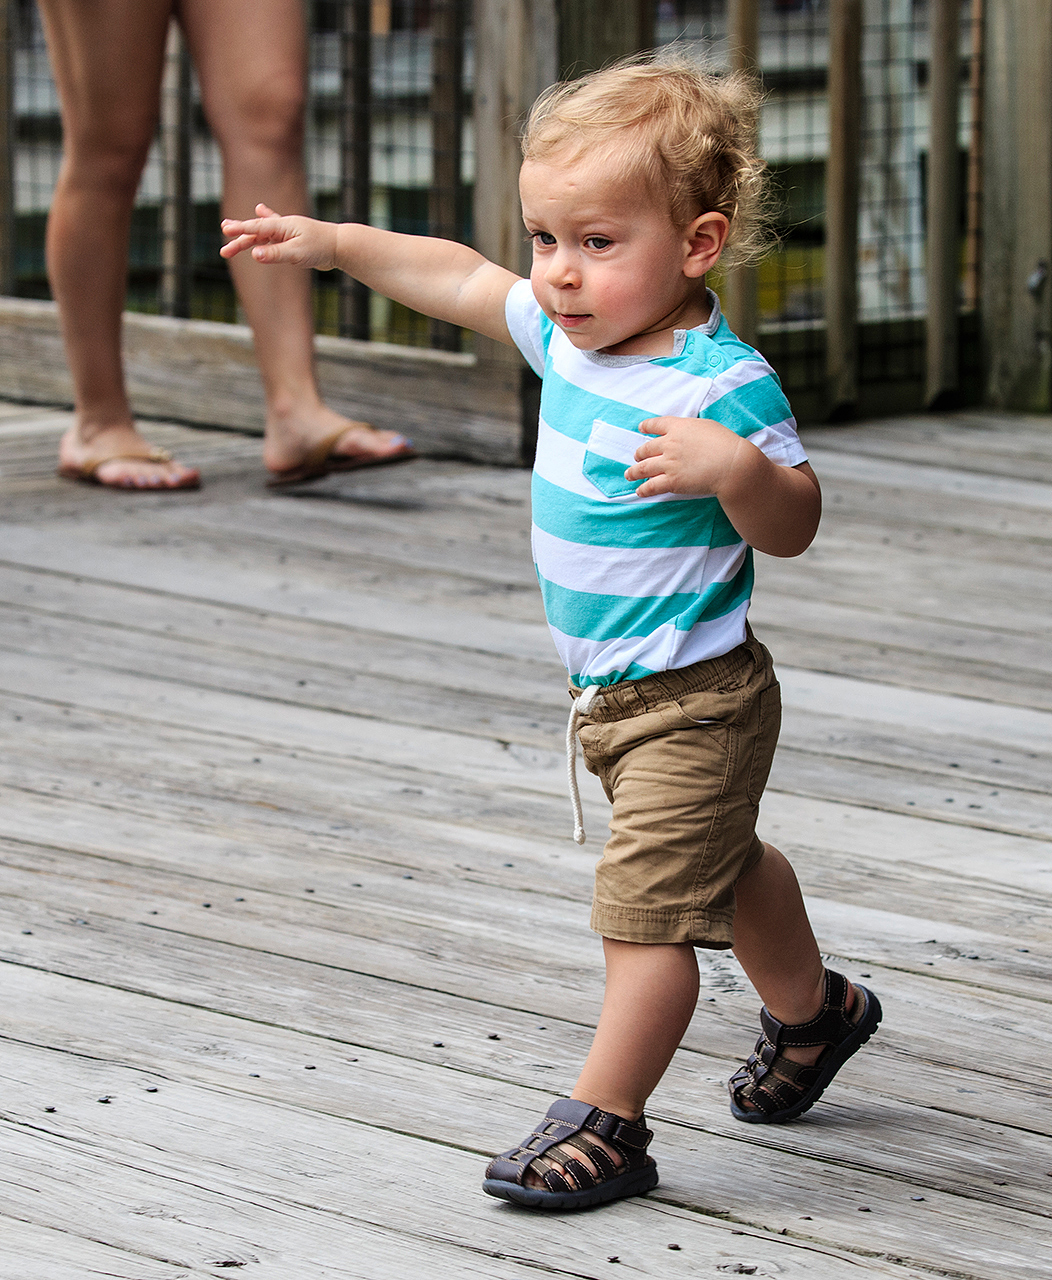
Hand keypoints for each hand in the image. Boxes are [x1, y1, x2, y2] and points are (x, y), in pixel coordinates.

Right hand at [220, 204, 338, 269]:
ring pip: (263, 236)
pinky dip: (266, 228)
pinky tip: (260, 210)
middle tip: (223, 248)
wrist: (340, 246)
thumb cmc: (321, 248)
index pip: (257, 228)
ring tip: (230, 242)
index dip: (240, 230)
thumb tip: (254, 254)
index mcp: (284, 226)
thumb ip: (275, 254)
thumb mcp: (297, 253)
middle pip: (256, 233)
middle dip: (239, 239)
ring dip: (248, 240)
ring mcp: (288, 232)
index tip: (225, 230)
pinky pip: (274, 235)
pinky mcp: (293, 239)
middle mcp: (283, 227)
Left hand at [624, 416, 747, 497]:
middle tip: (637, 457)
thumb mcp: (707, 427)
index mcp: (678, 427)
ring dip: (634, 472)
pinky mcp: (672, 481)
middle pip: (646, 448)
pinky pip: (651, 486)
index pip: (656, 424)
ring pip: (644, 468)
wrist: (732, 464)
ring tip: (629, 475)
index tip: (641, 428)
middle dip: (640, 453)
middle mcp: (669, 444)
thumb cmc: (726, 444)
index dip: (646, 426)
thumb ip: (692, 430)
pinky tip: (640, 491)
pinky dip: (643, 489)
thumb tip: (686, 434)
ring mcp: (669, 463)